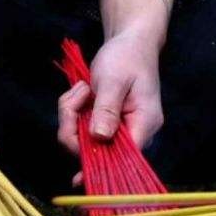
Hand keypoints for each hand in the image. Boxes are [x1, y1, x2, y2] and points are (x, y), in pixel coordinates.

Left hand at [58, 0, 171, 153]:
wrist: (129, 43)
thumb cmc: (127, 57)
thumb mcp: (115, 80)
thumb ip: (106, 109)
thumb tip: (99, 137)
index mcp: (143, 124)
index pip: (122, 157)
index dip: (99, 164)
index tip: (78, 173)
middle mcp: (132, 133)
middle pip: (95, 151)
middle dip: (74, 126)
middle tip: (77, 95)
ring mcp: (116, 130)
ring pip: (82, 140)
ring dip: (71, 115)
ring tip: (81, 89)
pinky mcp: (102, 125)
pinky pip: (79, 129)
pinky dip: (72, 112)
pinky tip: (81, 92)